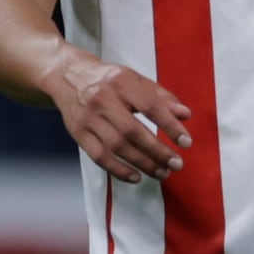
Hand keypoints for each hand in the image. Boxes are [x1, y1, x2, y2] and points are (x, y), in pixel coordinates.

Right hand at [49, 52, 191, 183]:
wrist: (67, 76)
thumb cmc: (108, 80)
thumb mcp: (135, 80)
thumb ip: (162, 97)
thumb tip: (186, 115)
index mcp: (121, 82)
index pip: (150, 107)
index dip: (170, 126)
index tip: (186, 142)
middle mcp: (102, 99)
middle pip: (133, 131)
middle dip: (157, 151)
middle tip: (176, 164)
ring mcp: (88, 118)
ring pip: (117, 146)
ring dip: (142, 163)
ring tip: (162, 172)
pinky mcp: (78, 133)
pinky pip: (99, 156)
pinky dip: (118, 169)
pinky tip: (136, 177)